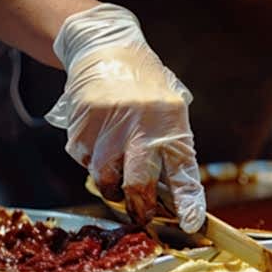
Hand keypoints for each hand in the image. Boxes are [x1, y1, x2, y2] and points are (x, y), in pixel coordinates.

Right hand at [45, 4, 205, 231]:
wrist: (107, 46)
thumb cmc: (146, 87)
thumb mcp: (170, 108)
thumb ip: (170, 146)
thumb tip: (172, 195)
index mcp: (172, 123)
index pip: (184, 172)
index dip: (188, 202)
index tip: (190, 224)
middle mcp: (142, 125)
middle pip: (138, 183)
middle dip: (140, 208)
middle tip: (141, 216)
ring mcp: (110, 124)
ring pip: (105, 177)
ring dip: (110, 185)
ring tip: (115, 173)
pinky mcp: (83, 121)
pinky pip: (82, 159)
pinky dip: (89, 159)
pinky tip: (97, 140)